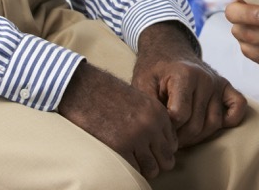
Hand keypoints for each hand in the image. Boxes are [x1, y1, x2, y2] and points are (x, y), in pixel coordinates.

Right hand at [57, 60, 177, 178]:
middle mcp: (151, 126)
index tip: (151, 152)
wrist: (85, 88)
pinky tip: (122, 160)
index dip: (161, 151)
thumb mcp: (138, 100)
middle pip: (166, 160)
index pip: (173, 144)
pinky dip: (129, 169)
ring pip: (152, 169)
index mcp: (158, 113)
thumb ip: (152, 119)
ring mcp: (136, 138)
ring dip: (143, 169)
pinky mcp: (119, 147)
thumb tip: (158, 143)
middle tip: (144, 161)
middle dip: (156, 163)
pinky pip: (133, 170)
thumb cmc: (108, 94)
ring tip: (133, 162)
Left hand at [132, 21, 247, 147]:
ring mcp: (217, 82)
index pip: (179, 116)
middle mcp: (205, 78)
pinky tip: (211, 125)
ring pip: (214, 124)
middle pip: (196, 124)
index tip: (158, 127)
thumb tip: (159, 130)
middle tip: (168, 138)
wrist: (168, 51)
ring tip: (182, 135)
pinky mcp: (226, 86)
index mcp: (184, 75)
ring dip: (198, 136)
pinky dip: (230, 120)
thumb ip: (149, 105)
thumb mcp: (142, 84)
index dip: (166, 128)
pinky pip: (238, 107)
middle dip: (180, 138)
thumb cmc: (154, 71)